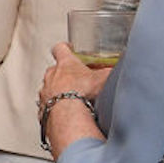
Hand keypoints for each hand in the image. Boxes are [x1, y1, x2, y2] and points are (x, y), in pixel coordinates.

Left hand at [39, 42, 108, 157]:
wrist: (68, 114)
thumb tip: (121, 67)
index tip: (68, 48)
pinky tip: (67, 113)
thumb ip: (110, 71)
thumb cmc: (84, 92)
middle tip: (77, 80)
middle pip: (55, 70)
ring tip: (73, 100)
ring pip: (51, 88)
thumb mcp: (104, 78)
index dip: (65, 48)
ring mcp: (45, 91)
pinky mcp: (42, 107)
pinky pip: (49, 105)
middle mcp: (51, 75)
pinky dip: (57, 107)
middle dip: (65, 74)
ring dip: (60, 91)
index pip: (60, 48)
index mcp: (65, 63)